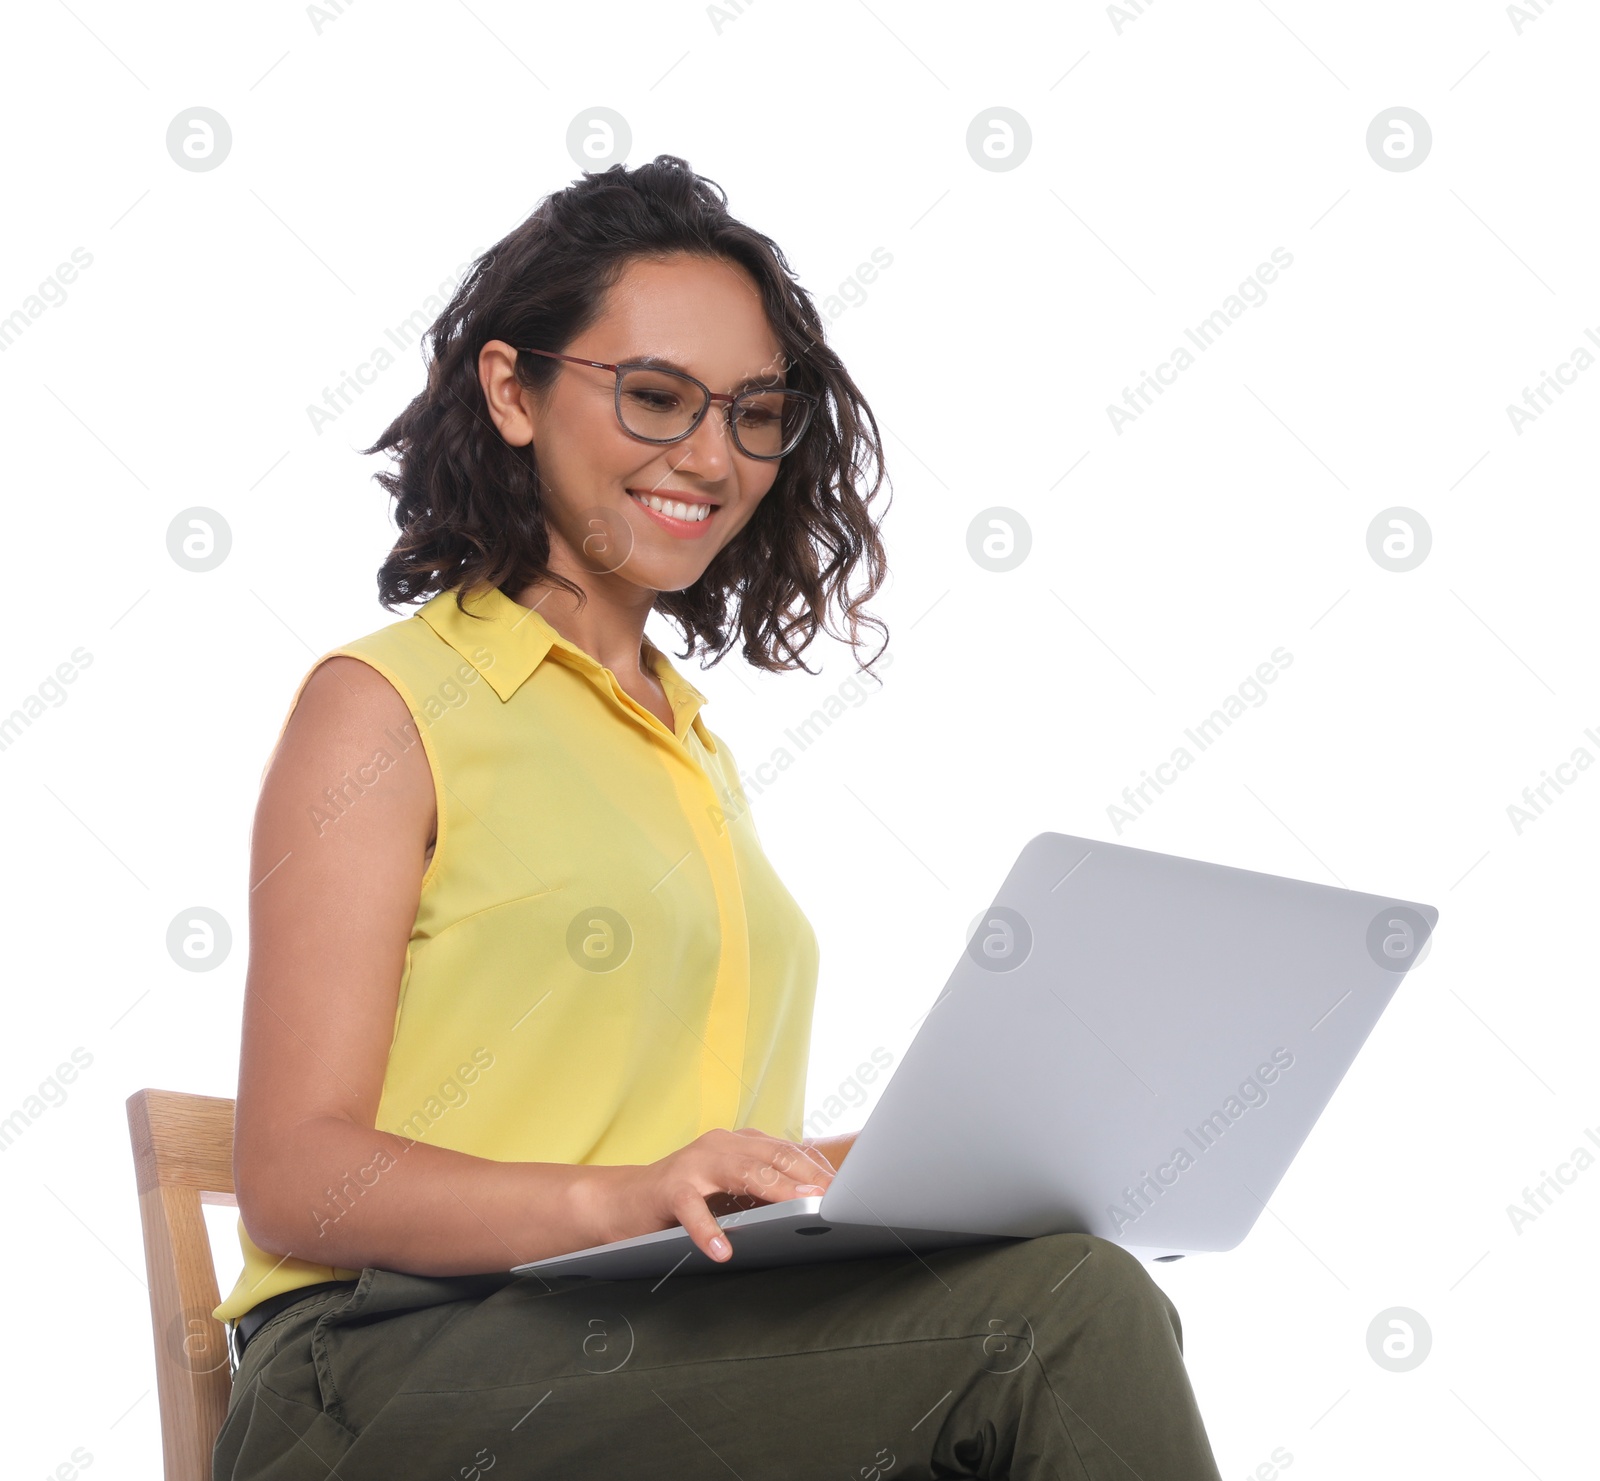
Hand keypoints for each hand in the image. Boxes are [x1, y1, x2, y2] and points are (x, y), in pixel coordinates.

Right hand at [614, 1127, 838, 1262]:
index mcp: (738, 1142)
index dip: (818, 1168)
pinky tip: (722, 1251)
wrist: (623, 1201)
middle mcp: (720, 1144)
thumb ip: (763, 1190)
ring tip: (801, 1205)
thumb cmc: (685, 1198)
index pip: (788, 1151)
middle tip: (835, 1197)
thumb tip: (812, 1206)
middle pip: (773, 1156)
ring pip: (742, 1172)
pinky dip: (708, 1230)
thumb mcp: (730, 1189)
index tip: (847, 1188)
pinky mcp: (669, 1188)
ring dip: (776, 1189)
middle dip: (808, 1175)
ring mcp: (694, 1163)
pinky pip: (692, 1208)